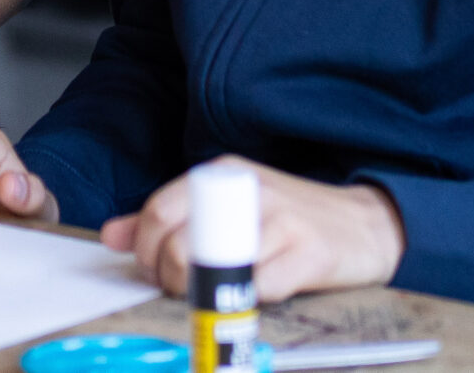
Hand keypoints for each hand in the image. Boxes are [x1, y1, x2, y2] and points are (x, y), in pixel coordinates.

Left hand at [103, 159, 404, 302]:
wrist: (362, 225)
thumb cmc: (286, 219)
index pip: (160, 210)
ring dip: (202, 292)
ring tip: (210, 295)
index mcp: (223, 173)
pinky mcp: (308, 254)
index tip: (154, 270)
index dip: (147, 250)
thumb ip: (166, 218)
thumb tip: (111, 236)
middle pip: (180, 242)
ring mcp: (280, 221)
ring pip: (215, 266)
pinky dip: (248, 299)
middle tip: (181, 288)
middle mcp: (248, 190)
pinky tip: (253, 293)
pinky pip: (260, 287)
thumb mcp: (225, 206)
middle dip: (170, 277)